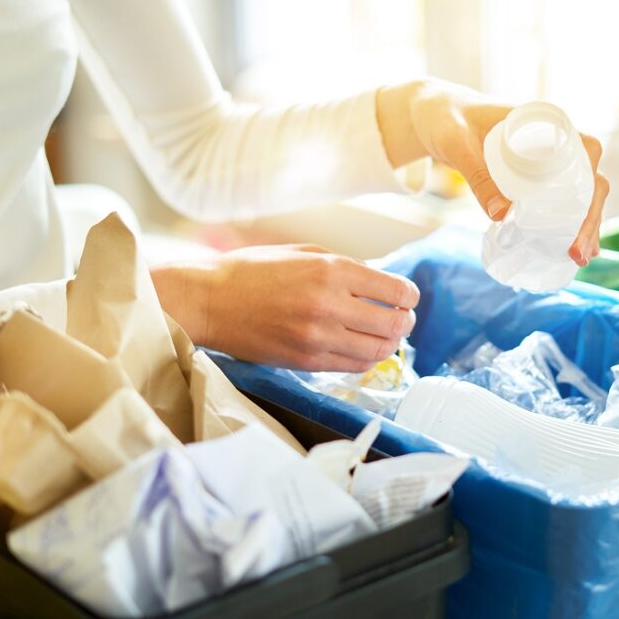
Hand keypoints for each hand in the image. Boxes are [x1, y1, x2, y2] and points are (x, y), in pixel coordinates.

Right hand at [151, 245, 418, 371]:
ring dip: (389, 344)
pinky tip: (362, 347)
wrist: (210, 301)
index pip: (396, 290)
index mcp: (331, 270)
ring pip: (378, 351)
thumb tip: (382, 284)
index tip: (406, 297)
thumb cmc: (253, 271)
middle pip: (395, 324)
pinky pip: (353, 366)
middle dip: (406, 321)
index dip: (409, 296)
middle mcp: (329, 304)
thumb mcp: (305, 253)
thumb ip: (346, 268)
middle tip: (402, 318)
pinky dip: (366, 359)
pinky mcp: (306, 361)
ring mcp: (318, 337)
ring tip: (386, 336)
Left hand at [377, 79, 608, 264]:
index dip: (591, 182)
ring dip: (583, 225)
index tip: (581, 213)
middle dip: (590, 217)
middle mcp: (553, 141)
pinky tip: (569, 249)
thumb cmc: (448, 119)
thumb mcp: (458, 144)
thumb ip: (477, 174)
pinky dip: (567, 223)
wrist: (436, 116)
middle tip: (578, 252)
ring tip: (578, 258)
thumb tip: (502, 215)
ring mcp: (545, 162)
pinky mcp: (533, 178)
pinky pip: (559, 200)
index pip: (587, 149)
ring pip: (579, 194)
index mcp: (545, 123)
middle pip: (588, 179)